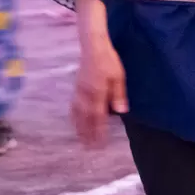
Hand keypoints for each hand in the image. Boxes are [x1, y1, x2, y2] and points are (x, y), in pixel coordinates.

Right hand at [72, 28, 128, 145]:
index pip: (98, 116)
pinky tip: (74, 122)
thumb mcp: (119, 76)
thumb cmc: (109, 60)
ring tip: (81, 140)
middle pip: (86, 118)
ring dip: (79, 128)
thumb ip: (118, 94)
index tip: (101, 143)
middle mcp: (86, 94)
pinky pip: (73, 106)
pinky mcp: (76, 88)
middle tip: (89, 148)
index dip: (99, 131)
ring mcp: (79, 92)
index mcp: (98, 92)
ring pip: (77, 114)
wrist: (93, 46)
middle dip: (88, 134)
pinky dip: (73, 117)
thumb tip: (121, 111)